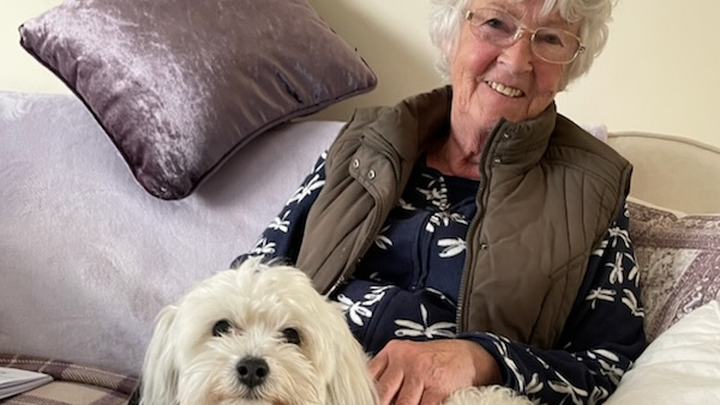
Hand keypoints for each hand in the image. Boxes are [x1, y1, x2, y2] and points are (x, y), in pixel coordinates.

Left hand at [368, 339, 500, 404]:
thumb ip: (389, 372)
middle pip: (381, 393)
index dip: (364, 396)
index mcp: (392, 351)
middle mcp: (404, 359)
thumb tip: (370, 397)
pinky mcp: (438, 386)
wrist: (469, 355)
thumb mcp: (408, 357)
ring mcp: (421, 372)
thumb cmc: (434, 360)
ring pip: (401, 404)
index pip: (369, 377)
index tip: (362, 403)